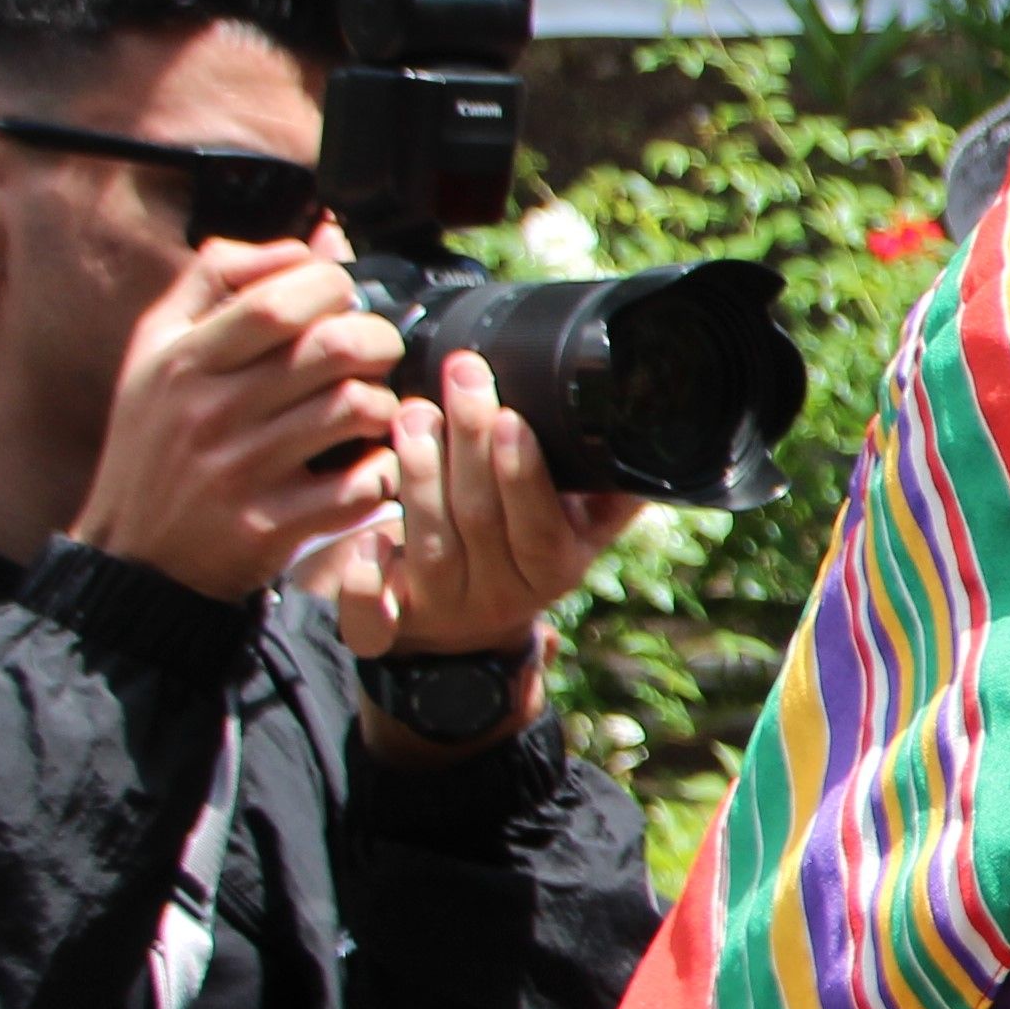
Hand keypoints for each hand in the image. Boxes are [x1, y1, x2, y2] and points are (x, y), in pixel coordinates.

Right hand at [66, 233, 406, 600]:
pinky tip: (368, 463)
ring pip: (359, 410)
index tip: (341, 298)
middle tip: (374, 353)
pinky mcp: (272, 528)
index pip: (280, 300)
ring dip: (384, 404)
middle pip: (336, 348)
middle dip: (378, 341)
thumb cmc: (154, 442)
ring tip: (369, 408)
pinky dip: (384, 468)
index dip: (333, 287)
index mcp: (181, 361)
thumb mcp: (158, 351)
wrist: (131, 558)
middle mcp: (208, 414)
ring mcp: (242, 474)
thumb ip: (223, 280)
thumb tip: (312, 238)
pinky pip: (365, 484)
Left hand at [328, 350, 641, 692]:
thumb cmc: (523, 553)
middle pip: (479, 518)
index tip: (511, 415)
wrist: (467, 633)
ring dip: (419, 472)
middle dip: (467, 441)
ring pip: (429, 542)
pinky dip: (362, 579)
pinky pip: (369, 615)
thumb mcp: (578, 530)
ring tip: (413, 411)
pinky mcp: (385, 623)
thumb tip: (647, 435)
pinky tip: (364, 533)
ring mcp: (440, 609)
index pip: (539, 524)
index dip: (523, 473)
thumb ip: (608, 492)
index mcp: (552, 569)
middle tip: (462, 375)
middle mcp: (498, 594)